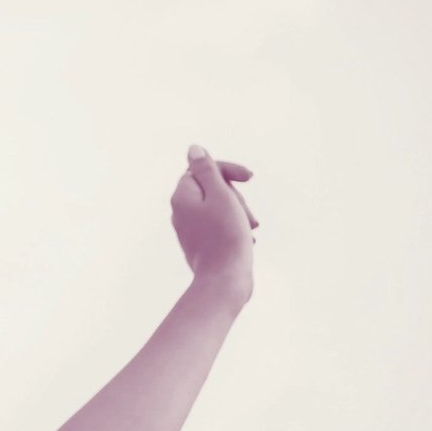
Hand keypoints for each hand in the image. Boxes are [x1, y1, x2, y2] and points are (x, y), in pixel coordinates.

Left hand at [170, 145, 257, 298]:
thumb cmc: (226, 236)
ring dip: (239, 213)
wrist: (224, 280)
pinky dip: (235, 228)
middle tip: (247, 215)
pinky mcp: (201, 243)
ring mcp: (190, 229)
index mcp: (182, 196)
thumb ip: (207, 170)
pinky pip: (220, 226)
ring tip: (251, 229)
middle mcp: (180, 212)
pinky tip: (247, 240)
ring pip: (220, 208)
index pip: (203, 168)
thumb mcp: (220, 195)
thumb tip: (194, 150)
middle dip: (236, 196)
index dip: (228, 170)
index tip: (249, 178)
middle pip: (213, 188)